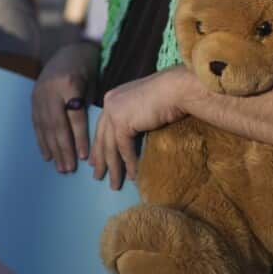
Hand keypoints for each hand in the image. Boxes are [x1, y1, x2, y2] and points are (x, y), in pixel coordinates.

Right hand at [32, 42, 97, 173]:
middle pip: (57, 124)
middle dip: (64, 149)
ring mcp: (39, 94)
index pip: (74, 116)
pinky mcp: (33, 98)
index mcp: (70, 83)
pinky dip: (42, 141)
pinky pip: (37, 123)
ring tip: (60, 167)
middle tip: (69, 169)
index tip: (84, 157)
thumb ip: (89, 107)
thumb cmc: (87, 70)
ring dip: (53, 149)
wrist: (68, 51)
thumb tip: (93, 139)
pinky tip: (47, 155)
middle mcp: (51, 89)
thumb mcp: (93, 84)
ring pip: (45, 126)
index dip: (79, 137)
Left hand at [91, 65, 193, 189]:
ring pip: (110, 146)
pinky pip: (123, 148)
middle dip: (100, 158)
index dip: (99, 144)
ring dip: (113, 168)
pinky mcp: (122, 122)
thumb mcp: (145, 105)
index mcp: (114, 97)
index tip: (95, 159)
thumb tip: (134, 132)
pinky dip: (129, 164)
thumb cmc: (169, 95)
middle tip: (97, 175)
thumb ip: (135, 116)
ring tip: (114, 184)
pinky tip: (132, 176)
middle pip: (102, 137)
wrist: (177, 88)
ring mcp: (114, 112)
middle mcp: (110, 103)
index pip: (103, 125)